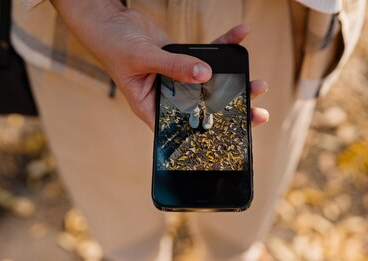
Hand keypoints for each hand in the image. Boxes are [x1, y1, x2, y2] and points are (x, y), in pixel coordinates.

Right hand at [51, 0, 268, 129]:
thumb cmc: (114, 45)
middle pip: (203, 108)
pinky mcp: (182, 59)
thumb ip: (174, 66)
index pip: (184, 126)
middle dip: (231, 110)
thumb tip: (205, 74)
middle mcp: (168, 97)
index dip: (210, 132)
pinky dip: (224, 46)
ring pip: (210, 84)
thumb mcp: (143, 58)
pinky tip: (241, 35)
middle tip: (257, 113)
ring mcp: (177, 78)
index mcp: (152, 108)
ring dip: (233, 82)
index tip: (236, 133)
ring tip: (258, 83)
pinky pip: (207, 56)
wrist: (109, 21)